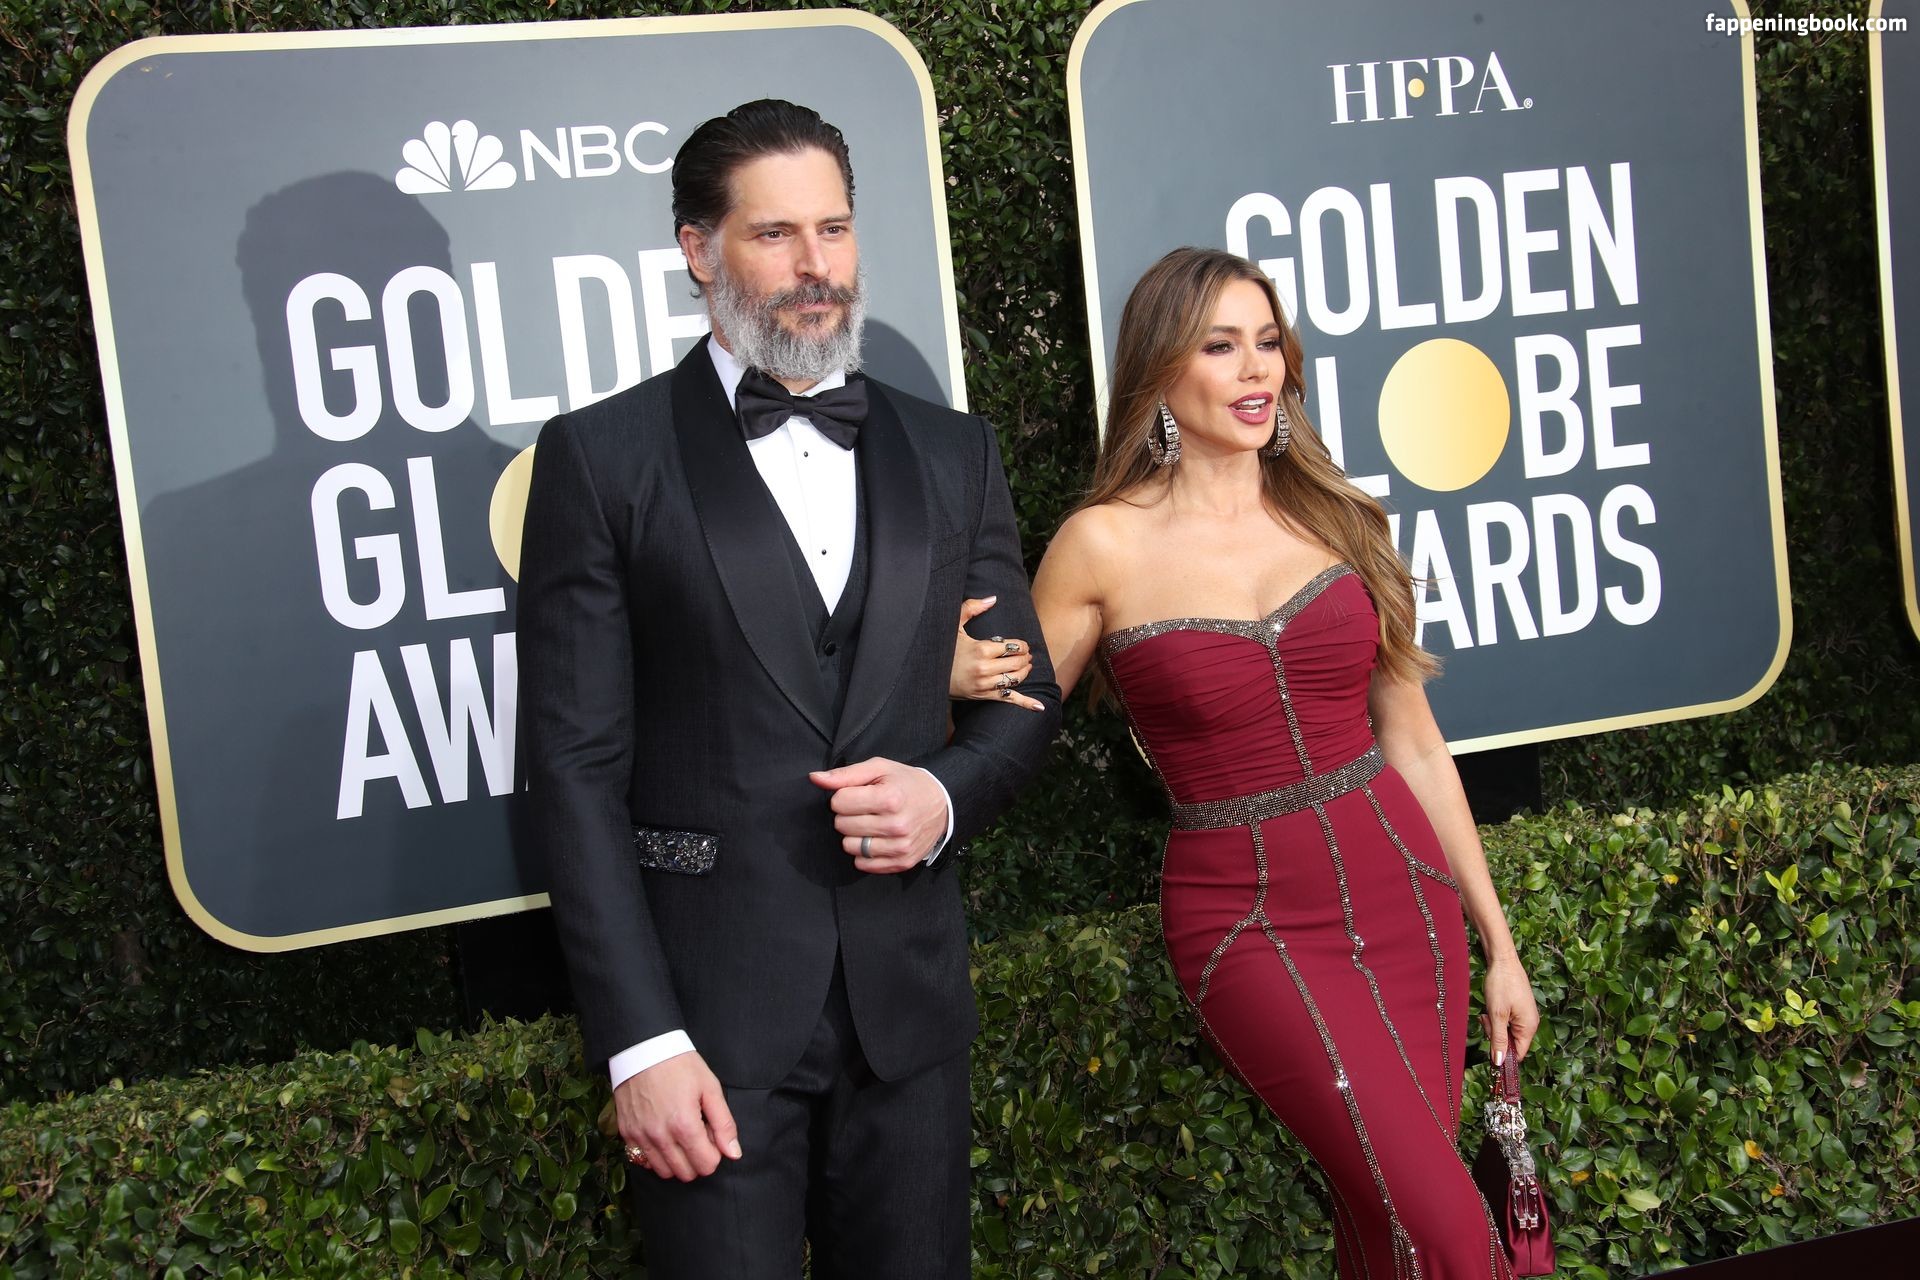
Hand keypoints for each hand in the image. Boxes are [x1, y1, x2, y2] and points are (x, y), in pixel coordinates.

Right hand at [614, 1051, 742, 1181]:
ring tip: (680, 1136)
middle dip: (697, 1159)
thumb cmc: (680, 1065)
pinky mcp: (627, 1134)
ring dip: (677, 1161)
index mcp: (684, 1125)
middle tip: (697, 1134)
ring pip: (664, 1172)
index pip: (706, 1165)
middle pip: (686, 1173)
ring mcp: (640, 1137)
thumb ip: (724, 1124)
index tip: (711, 1135)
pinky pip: (643, 1161)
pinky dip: (656, 1156)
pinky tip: (663, 1137)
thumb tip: (734, 1154)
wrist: (643, 1048)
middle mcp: (660, 1136)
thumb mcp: (710, 1088)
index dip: (715, 1153)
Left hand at [809, 757, 948, 872]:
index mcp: (889, 798)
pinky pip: (863, 864)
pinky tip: (876, 839)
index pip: (839, 802)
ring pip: (849, 847)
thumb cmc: (906, 783)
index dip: (844, 796)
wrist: (942, 803)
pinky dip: (863, 853)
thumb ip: (845, 774)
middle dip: (848, 815)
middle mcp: (896, 825)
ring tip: (871, 823)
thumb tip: (815, 779)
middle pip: (842, 825)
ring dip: (854, 835)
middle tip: (865, 808)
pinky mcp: (902, 862)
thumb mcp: (879, 768)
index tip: (858, 794)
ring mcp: (900, 847)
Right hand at [949, 596, 1043, 710]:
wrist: (928, 675)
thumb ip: (972, 608)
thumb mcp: (954, 626)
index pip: (1012, 647)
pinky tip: (1039, 707)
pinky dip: (1025, 703)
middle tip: (1026, 654)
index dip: (1022, 645)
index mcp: (981, 650)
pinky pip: (1008, 699)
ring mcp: (985, 685)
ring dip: (1025, 671)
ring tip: (1026, 665)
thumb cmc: (944, 649)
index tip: (1022, 644)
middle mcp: (985, 668)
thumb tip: (993, 598)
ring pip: (1016, 679)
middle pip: (1017, 663)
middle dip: (1025, 657)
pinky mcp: (984, 696)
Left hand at [1482, 954, 1540, 1065]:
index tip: (1488, 1049)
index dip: (1504, 1055)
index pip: (1518, 1054)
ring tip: (1487, 1012)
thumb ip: (1499, 1039)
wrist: (1503, 960)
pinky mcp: (1517, 1008)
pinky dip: (1496, 1018)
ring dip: (1494, 1026)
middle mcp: (1530, 1023)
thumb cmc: (1501, 985)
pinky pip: (1506, 1021)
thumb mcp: (1497, 1015)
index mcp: (1528, 1027)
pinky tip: (1490, 1008)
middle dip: (1495, 1036)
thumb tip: (1500, 1061)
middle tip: (1485, 1020)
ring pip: (1506, 1032)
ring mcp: (1524, 1015)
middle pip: (1511, 1043)